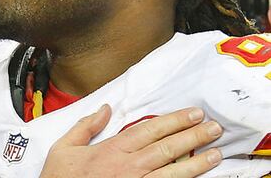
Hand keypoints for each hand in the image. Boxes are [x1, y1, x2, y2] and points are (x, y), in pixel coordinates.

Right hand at [40, 105, 222, 177]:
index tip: (192, 114)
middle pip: (166, 148)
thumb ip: (85, 126)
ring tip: (215, 153)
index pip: (149, 130)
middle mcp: (128, 166)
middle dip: (192, 136)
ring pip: (172, 171)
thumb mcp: (64, 148)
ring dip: (196, 162)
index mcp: (111, 149)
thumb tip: (105, 109)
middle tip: (213, 127)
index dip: (173, 121)